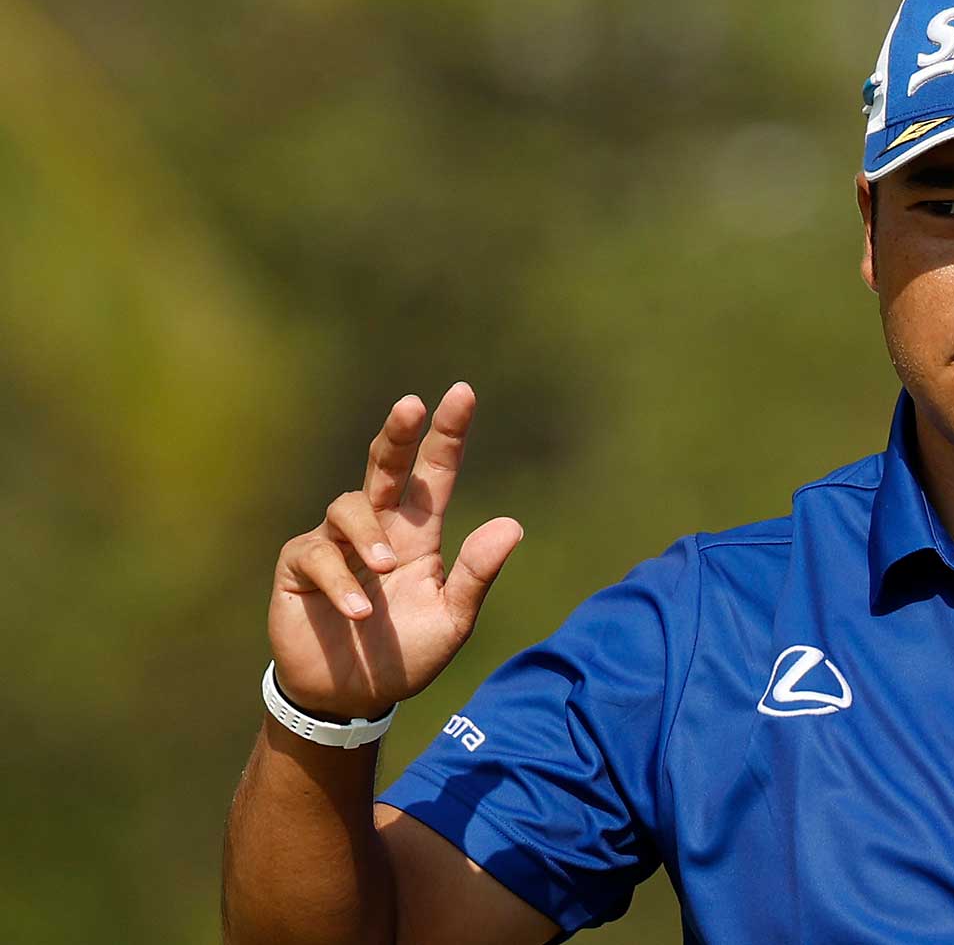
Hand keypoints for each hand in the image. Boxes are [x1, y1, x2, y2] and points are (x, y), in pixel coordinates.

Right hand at [267, 382, 522, 721]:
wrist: (352, 698)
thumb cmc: (405, 654)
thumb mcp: (452, 620)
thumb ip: (477, 574)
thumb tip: (513, 525)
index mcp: (419, 533)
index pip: (435, 473)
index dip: (447, 433)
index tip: (463, 393)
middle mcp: (378, 527)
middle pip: (385, 465)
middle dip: (397, 434)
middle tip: (411, 406)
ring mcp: (334, 543)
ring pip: (349, 506)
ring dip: (369, 535)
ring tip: (386, 570)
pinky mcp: (300, 567)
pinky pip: (316, 555)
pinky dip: (340, 581)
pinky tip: (360, 613)